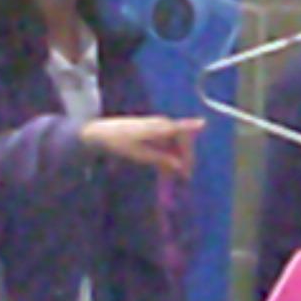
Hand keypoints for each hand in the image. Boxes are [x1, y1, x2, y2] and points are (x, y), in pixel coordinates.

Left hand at [84, 115, 201, 178]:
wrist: (97, 134)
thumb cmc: (117, 142)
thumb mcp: (138, 154)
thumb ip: (160, 159)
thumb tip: (179, 166)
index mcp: (158, 127)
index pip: (180, 128)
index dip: (192, 126)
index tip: (203, 125)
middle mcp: (160, 124)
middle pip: (181, 138)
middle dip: (186, 156)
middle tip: (185, 176)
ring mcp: (155, 127)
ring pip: (174, 142)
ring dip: (178, 157)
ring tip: (176, 175)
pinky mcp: (150, 131)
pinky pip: (166, 143)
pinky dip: (169, 155)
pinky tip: (166, 167)